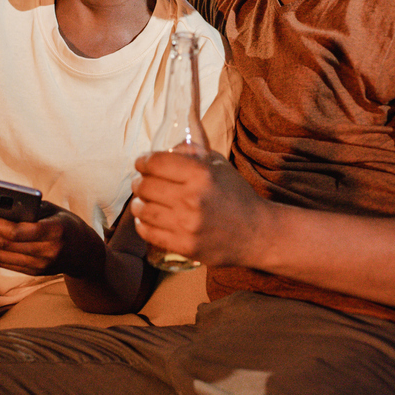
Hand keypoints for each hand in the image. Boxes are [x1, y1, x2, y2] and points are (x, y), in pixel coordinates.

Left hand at [0, 201, 104, 277]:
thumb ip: (27, 209)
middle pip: (3, 245)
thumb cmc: (66, 224)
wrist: (85, 254)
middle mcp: (47, 253)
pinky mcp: (31, 272)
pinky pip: (2, 262)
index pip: (17, 232)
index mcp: (55, 232)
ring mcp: (38, 266)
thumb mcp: (52, 210)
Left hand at [129, 150, 266, 265]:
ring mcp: (187, 224)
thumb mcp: (219, 166)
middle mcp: (192, 198)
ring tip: (142, 201)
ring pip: (143, 210)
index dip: (142, 161)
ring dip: (138, 203)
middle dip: (139, 182)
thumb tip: (168, 148)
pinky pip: (149, 233)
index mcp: (201, 174)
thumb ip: (193, 153)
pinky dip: (142, 224)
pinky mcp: (185, 246)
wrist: (257, 233)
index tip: (141, 163)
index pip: (156, 163)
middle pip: (146, 186)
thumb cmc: (237, 196)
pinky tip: (146, 219)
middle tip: (141, 183)